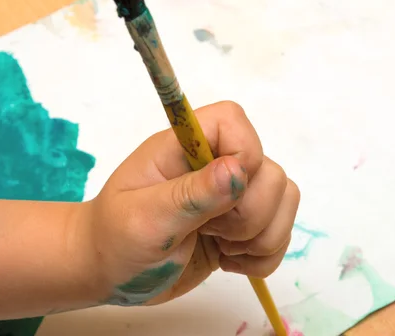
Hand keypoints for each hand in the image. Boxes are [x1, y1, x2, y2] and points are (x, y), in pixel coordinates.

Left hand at [85, 101, 299, 305]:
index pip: (233, 120)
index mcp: (184, 147)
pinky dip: (264, 255)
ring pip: (284, 199)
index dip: (244, 155)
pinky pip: (281, 231)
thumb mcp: (144, 220)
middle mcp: (213, 165)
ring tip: (222, 247)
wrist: (110, 273)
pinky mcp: (241, 226)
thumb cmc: (114, 241)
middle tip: (211, 232)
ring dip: (261, 236)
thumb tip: (237, 171)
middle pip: (270, 171)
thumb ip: (189, 196)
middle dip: (251, 214)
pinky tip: (230, 262)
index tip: (223, 197)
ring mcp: (231, 196)